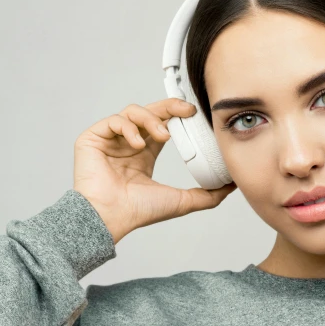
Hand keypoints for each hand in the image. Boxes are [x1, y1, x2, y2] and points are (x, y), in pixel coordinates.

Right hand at [73, 98, 236, 243]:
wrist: (110, 219)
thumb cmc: (138, 212)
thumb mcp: (182, 200)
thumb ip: (208, 194)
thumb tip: (232, 185)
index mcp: (145, 152)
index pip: (163, 123)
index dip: (177, 114)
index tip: (194, 113)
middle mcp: (128, 142)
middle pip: (150, 111)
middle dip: (169, 107)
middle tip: (187, 110)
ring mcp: (110, 140)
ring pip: (133, 111)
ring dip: (151, 119)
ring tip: (163, 136)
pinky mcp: (92, 138)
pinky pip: (113, 120)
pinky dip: (129, 128)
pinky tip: (139, 144)